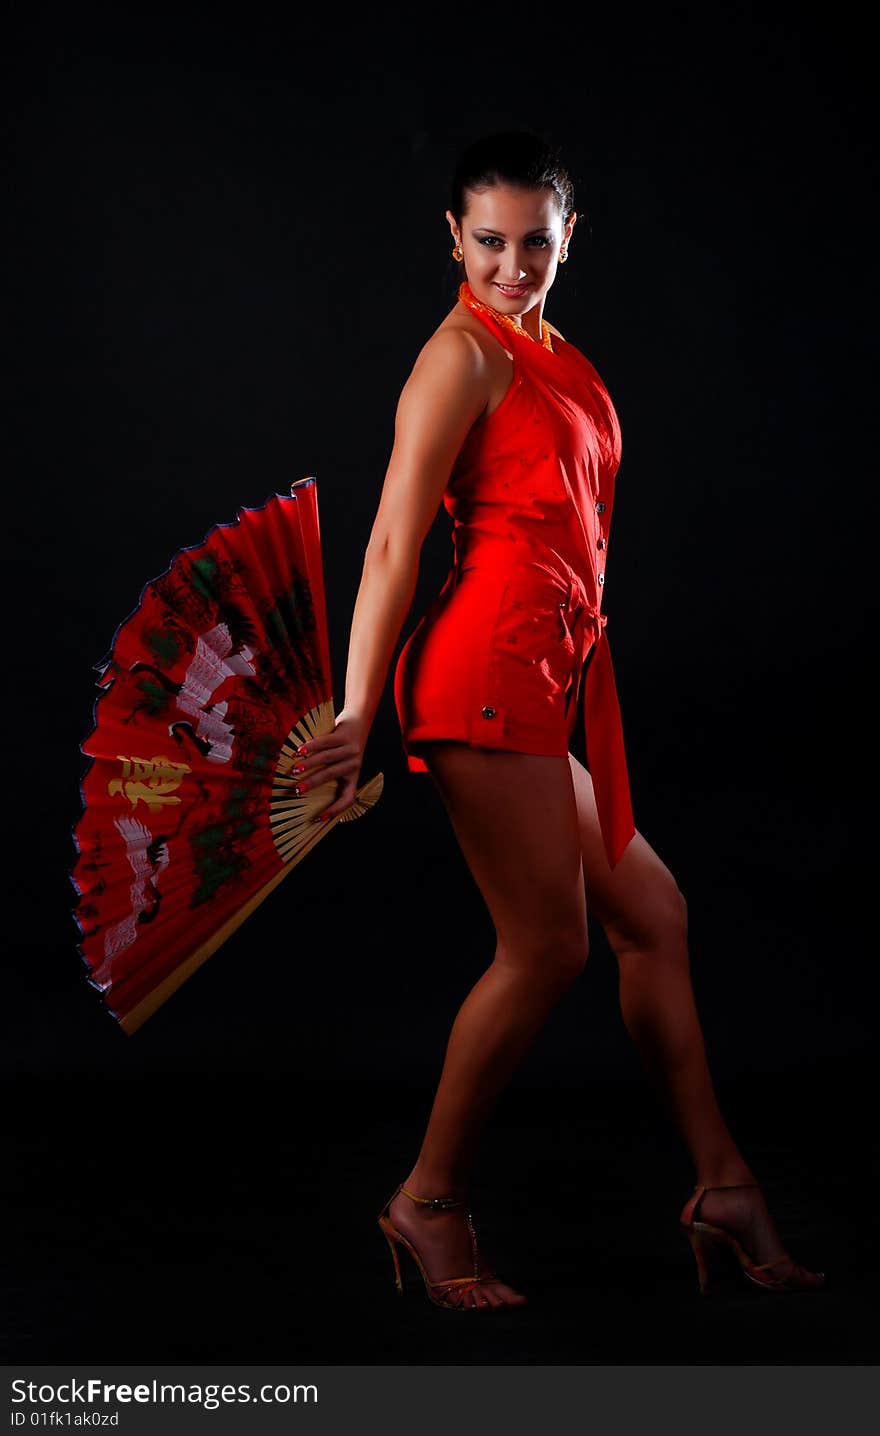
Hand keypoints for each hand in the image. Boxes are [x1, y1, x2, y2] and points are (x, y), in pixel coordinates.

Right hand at [292, 707, 369, 822]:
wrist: (360, 720)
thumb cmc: (344, 747)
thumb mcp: (342, 763)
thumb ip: (329, 773)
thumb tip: (302, 789)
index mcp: (353, 776)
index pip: (348, 798)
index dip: (335, 810)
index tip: (318, 818)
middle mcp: (354, 764)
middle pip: (331, 775)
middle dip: (312, 784)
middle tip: (297, 790)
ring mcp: (350, 749)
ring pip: (326, 758)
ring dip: (309, 764)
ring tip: (295, 769)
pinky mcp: (344, 735)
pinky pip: (325, 742)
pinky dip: (311, 747)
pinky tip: (299, 751)